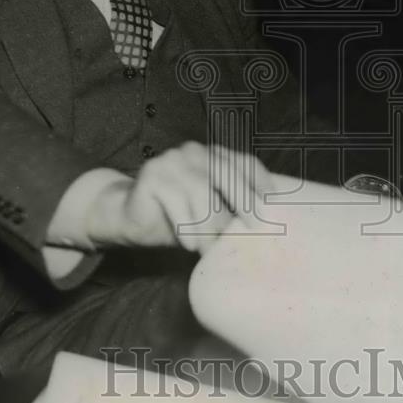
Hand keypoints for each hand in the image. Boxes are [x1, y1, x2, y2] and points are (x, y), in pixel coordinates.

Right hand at [85, 141, 280, 251]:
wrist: (129, 216)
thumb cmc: (177, 216)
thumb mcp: (210, 211)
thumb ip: (231, 208)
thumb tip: (265, 226)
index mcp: (213, 155)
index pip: (245, 164)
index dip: (262, 185)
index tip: (273, 210)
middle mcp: (194, 152)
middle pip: (228, 175)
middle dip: (244, 204)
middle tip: (254, 230)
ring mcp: (172, 160)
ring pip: (203, 194)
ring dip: (210, 227)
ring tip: (211, 250)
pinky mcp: (153, 174)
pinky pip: (178, 204)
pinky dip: (187, 229)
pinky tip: (189, 245)